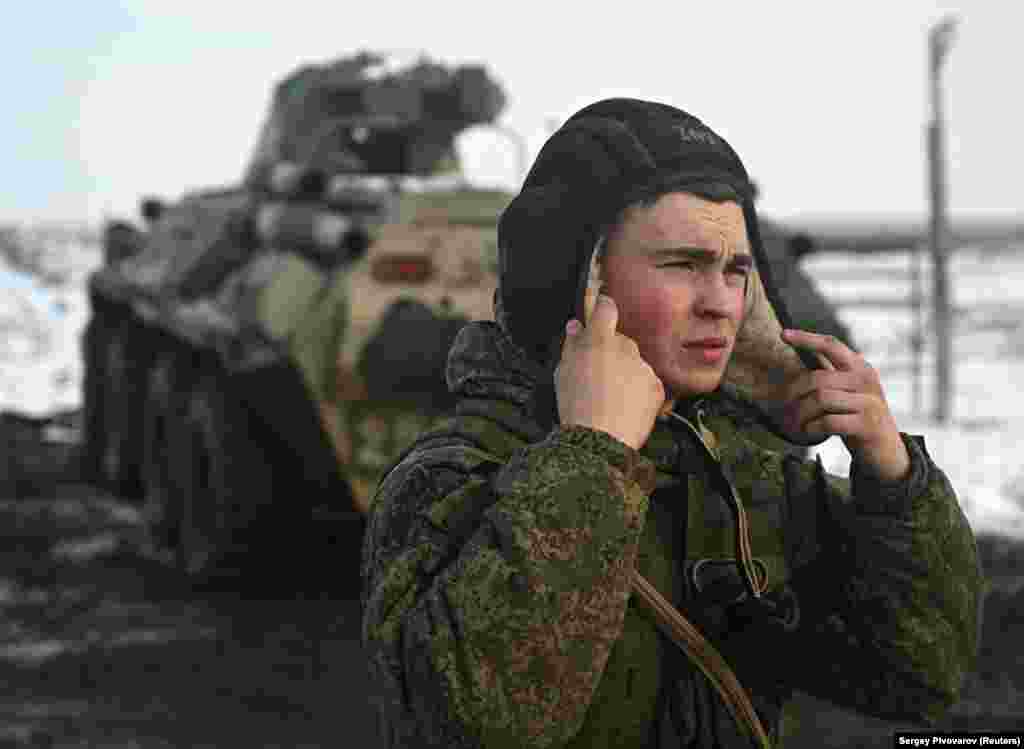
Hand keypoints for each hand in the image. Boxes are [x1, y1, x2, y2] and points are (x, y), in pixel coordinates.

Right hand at [555, 294, 665, 450]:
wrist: (600, 438)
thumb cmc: (576, 405)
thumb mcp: (562, 372)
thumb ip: (571, 344)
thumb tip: (576, 326)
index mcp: (600, 340)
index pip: (607, 308)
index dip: (603, 307)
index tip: (601, 310)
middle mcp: (626, 348)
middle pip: (620, 341)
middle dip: (611, 353)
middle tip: (597, 375)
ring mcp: (644, 367)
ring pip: (634, 363)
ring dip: (625, 373)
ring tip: (610, 397)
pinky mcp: (657, 386)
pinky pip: (646, 382)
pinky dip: (638, 391)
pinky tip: (624, 406)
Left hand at [779, 329, 909, 481]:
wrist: (887, 451)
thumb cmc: (859, 417)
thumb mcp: (848, 391)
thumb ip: (832, 373)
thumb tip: (807, 351)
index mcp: (860, 367)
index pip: (831, 345)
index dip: (806, 339)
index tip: (783, 334)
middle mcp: (866, 380)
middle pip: (817, 377)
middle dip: (794, 393)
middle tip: (784, 408)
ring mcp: (869, 402)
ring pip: (820, 398)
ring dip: (801, 413)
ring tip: (795, 423)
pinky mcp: (867, 425)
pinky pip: (828, 421)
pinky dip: (812, 427)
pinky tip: (809, 432)